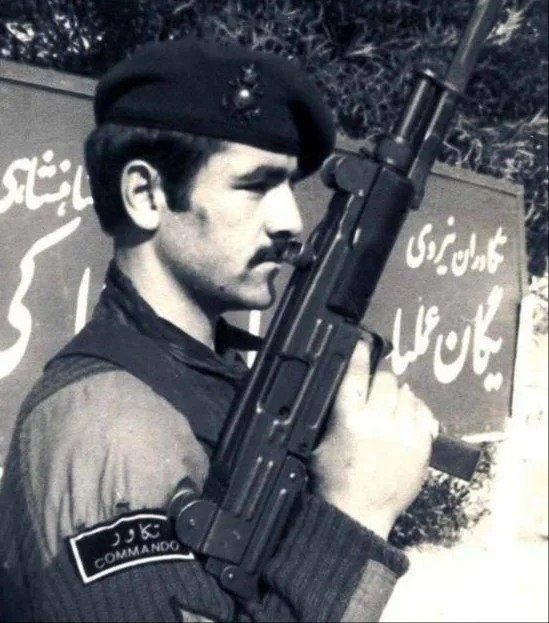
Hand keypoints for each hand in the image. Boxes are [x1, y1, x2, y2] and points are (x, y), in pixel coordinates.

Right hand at [310, 338, 435, 538]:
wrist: (360, 513)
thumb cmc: (335, 480)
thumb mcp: (318, 442)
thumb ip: (332, 412)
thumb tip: (343, 382)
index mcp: (348, 420)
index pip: (355, 374)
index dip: (358, 353)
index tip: (361, 343)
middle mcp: (377, 422)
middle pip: (384, 379)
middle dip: (379, 378)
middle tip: (374, 387)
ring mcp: (402, 433)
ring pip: (405, 392)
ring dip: (396, 393)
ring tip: (389, 403)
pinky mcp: (421, 445)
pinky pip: (422, 411)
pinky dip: (414, 408)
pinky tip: (405, 414)